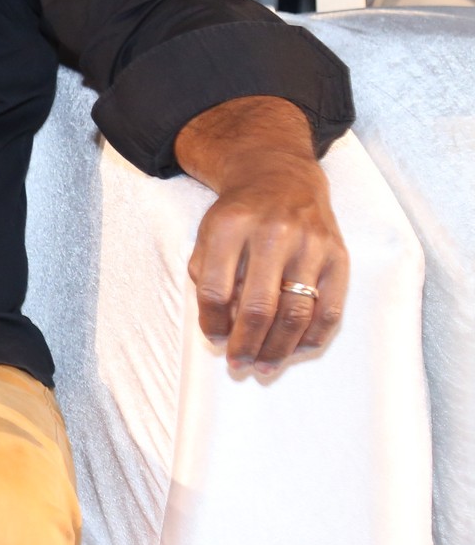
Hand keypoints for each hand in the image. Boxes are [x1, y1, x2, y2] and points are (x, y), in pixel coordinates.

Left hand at [188, 146, 347, 374]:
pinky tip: (296, 350)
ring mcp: (310, 245)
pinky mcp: (338, 257)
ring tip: (264, 366)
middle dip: (246, 344)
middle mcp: (272, 234)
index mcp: (229, 227)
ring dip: (279, 349)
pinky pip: (329, 309)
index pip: (214, 289)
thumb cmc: (239, 215)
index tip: (214, 340)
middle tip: (238, 364)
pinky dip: (312, 337)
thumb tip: (220, 329)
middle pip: (258, 306)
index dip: (212, 323)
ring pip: (296, 313)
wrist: (281, 178)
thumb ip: (206, 276)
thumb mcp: (209, 233)